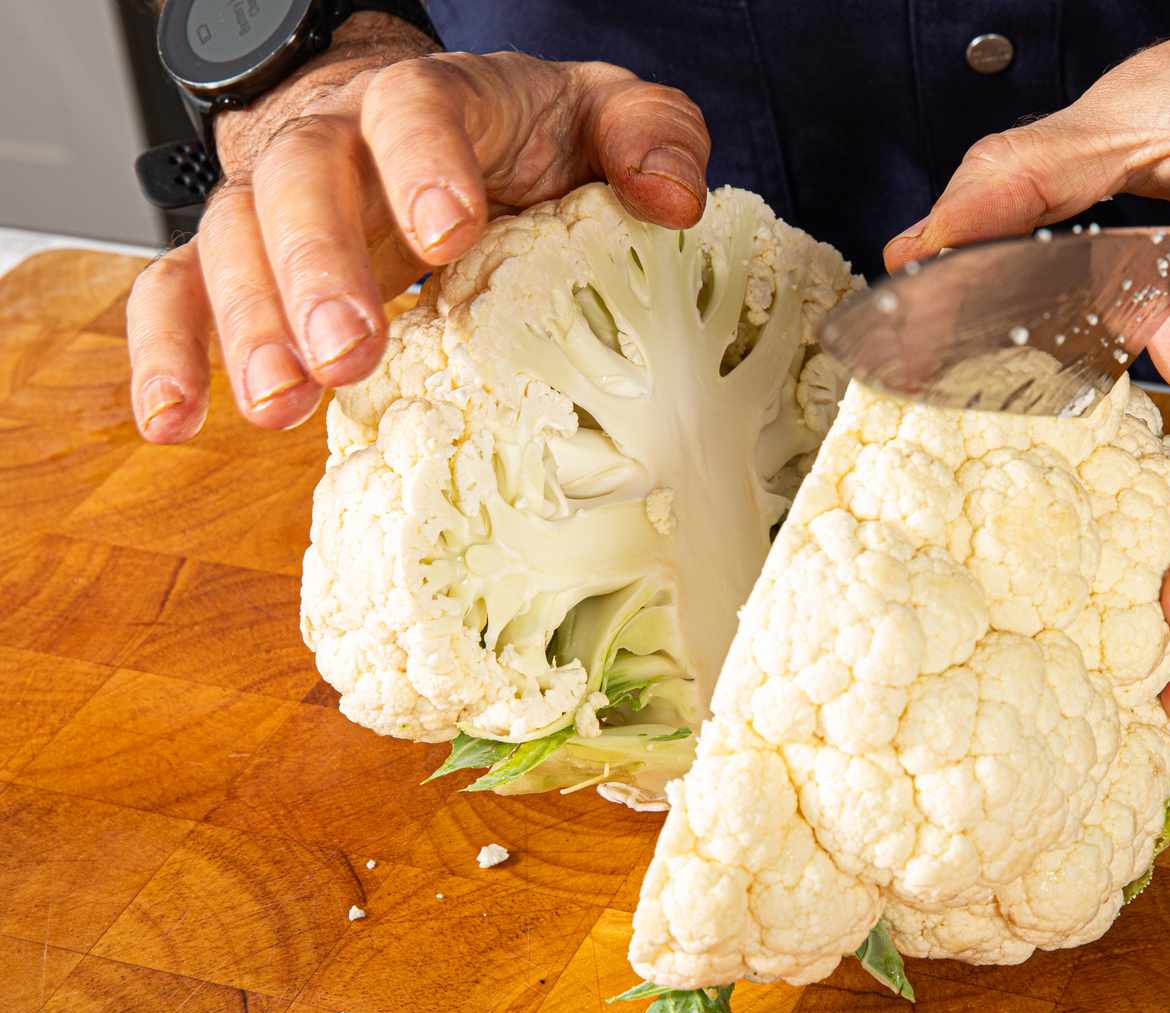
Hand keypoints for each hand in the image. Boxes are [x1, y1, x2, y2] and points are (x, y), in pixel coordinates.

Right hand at [128, 13, 709, 441]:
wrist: (433, 134)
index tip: (449, 234)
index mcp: (437, 104)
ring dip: (248, 323)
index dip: (424, 165)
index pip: (417, 108)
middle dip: (317, 266)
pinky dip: (168, 351)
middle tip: (347, 352)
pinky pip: (176, 289)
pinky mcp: (242, 259)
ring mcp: (277, 201)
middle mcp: (339, 142)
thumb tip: (672, 197)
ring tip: (278, 406)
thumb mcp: (599, 120)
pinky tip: (174, 422)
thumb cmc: (521, 138)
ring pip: (232, 238)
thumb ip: (648, 136)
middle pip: (302, 177)